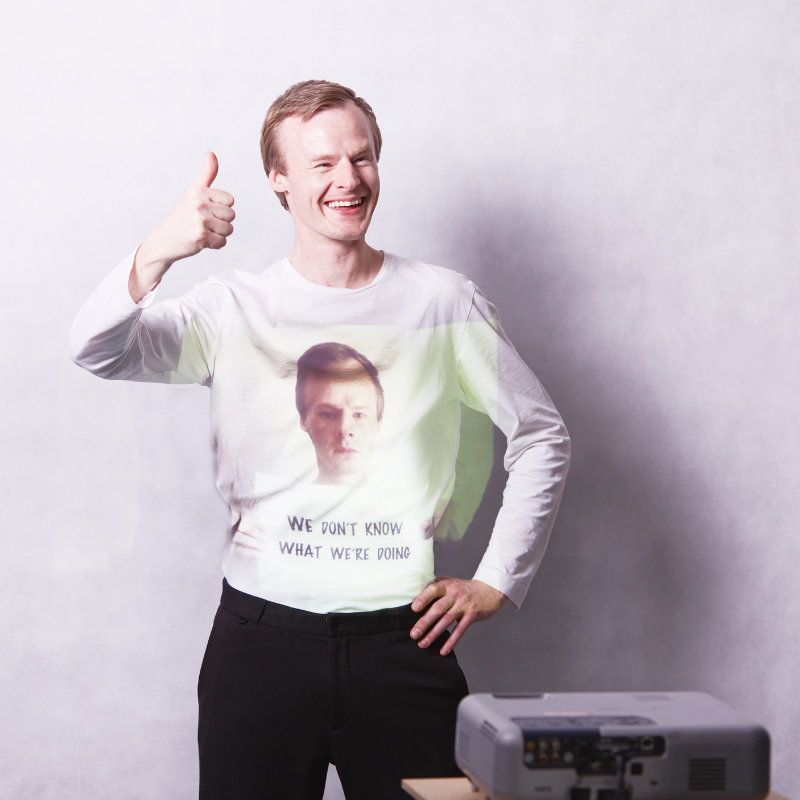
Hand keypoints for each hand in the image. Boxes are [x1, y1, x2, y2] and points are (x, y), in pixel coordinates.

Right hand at [129, 152, 234, 301]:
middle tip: (204, 223)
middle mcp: (199, 204)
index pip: (230, 201)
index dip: (222, 208)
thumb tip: (211, 153)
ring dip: (219, 234)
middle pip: (231, 215)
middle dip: (221, 222)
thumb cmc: (182, 214)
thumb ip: (207, 174)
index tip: (207, 211)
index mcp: (199, 191)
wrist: (165, 239)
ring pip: (229, 229)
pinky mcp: (201, 236)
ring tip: (203, 231)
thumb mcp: (193, 191)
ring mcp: (200, 220)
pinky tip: (202, 241)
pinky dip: (215, 245)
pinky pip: (222, 242)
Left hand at [410, 577, 506, 655]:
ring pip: (447, 621)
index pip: (433, 590)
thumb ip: (434, 587)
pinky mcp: (472, 616)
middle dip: (425, 622)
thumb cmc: (463, 587)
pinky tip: (443, 650)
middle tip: (414, 634)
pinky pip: (460, 630)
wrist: (489, 589)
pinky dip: (451, 641)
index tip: (413, 609)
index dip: (423, 598)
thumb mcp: (449, 582)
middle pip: (438, 609)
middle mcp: (455, 594)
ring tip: (423, 643)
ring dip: (434, 634)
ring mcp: (464, 605)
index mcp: (446, 584)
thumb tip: (413, 597)